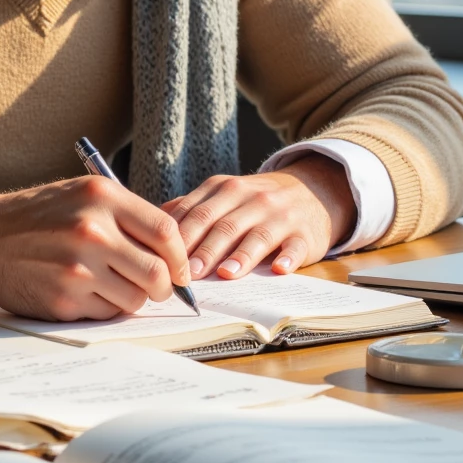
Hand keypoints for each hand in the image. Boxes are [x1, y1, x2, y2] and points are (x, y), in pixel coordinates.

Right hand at [0, 176, 191, 320]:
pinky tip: (85, 291)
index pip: (166, 232)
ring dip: (132, 298)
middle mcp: (91, 230)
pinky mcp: (63, 299)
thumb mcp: (82, 196)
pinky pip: (107, 313)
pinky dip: (104, 307)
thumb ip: (127, 216)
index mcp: (101, 196)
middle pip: (158, 273)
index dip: (179, 257)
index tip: (179, 270)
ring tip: (111, 284)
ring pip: (135, 299)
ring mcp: (77, 267)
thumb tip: (176, 252)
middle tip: (155, 287)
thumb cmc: (39, 216)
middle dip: (164, 287)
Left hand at [162, 155, 357, 279]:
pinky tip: (279, 269)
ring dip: (241, 255)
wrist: (311, 190)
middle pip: (223, 224)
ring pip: (258, 235)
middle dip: (204, 249)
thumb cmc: (256, 201)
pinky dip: (288, 258)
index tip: (162, 259)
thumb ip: (192, 208)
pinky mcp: (304, 233)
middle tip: (187, 274)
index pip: (197, 211)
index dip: (179, 236)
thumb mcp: (224, 194)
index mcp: (225, 189)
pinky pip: (295, 246)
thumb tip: (151, 226)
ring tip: (225, 274)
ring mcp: (280, 215)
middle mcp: (252, 198)